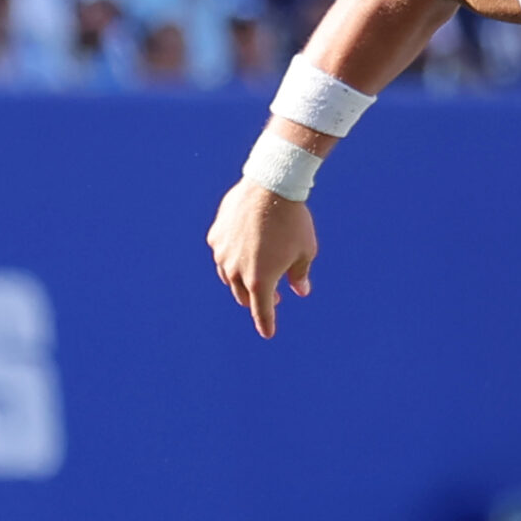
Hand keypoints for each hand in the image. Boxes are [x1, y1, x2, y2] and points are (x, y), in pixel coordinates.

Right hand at [207, 178, 317, 338]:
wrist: (270, 186)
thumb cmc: (293, 221)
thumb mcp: (305, 251)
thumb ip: (300, 275)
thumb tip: (300, 291)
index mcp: (260, 280)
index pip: (261, 311)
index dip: (265, 323)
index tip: (268, 333)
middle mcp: (236, 270)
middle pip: (242, 294)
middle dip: (256, 299)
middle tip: (273, 296)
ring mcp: (222, 253)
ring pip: (228, 276)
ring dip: (241, 280)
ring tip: (254, 275)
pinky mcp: (216, 235)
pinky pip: (221, 252)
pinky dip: (231, 257)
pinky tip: (241, 250)